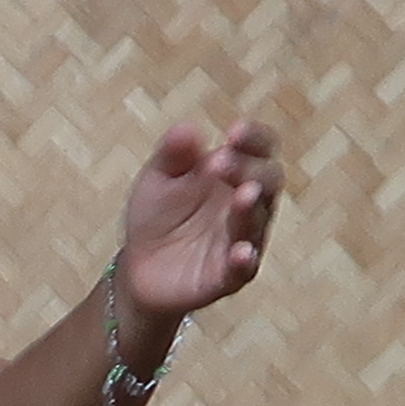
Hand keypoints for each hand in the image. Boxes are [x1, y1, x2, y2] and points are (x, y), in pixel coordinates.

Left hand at [116, 120, 280, 321]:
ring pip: (257, 222)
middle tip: (220, 162)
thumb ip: (172, 156)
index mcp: (236, 173)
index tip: (234, 131)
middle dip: (248, 169)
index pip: (259, 149)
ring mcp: (241, 240)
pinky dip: (243, 260)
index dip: (254, 138)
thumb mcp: (158, 180)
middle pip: (266, 181)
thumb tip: (185, 129)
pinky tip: (241, 252)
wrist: (138, 268)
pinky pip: (242, 269)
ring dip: (251, 208)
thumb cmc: (157, 215)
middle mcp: (248, 204)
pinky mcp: (228, 276)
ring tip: (243, 195)